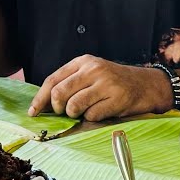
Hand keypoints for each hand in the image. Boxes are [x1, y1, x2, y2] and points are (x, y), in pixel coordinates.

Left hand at [28, 55, 172, 121]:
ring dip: (76, 114)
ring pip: (74, 106)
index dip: (40, 98)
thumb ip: (70, 82)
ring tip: (86, 110)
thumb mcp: (91, 73)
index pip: (53, 79)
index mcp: (83, 61)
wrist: (147, 85)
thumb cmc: (114, 82)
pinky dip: (92, 118)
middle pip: (59, 94)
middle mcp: (93, 69)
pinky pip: (92, 115)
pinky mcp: (116, 98)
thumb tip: (44, 103)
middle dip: (58, 108)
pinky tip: (101, 111)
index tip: (33, 112)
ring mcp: (105, 83)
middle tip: (65, 112)